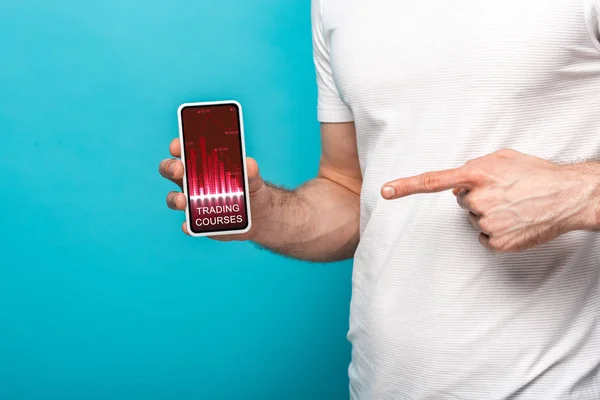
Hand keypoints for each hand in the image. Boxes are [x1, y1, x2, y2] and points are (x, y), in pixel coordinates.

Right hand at [159, 138, 268, 240]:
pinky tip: (189, 226)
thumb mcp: (254, 181)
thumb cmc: (251, 191)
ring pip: (174, 199)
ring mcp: (194, 203)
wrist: (259, 218)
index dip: (177, 146)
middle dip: (170, 168)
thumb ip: (251, 173)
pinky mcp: (199, 223)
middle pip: (171, 171)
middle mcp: (193, 182)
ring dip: (175, 198)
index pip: (185, 151)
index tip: (177, 146)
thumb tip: (250, 163)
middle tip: (179, 169)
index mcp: (203, 165)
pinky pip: (188, 225)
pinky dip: (187, 226)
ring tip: (183, 201)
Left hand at [381, 149, 597, 251]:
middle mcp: (476, 199)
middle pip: (461, 202)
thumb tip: (458, 182)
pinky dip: (496, 232)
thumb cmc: (535, 173)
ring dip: (489, 214)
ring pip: (474, 220)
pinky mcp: (496, 242)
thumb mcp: (502, 157)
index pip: (433, 181)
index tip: (385, 191)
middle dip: (477, 197)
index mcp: (475, 174)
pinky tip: (514, 222)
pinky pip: (484, 237)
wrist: (568, 196)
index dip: (406, 186)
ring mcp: (486, 223)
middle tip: (504, 193)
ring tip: (514, 206)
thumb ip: (473, 166)